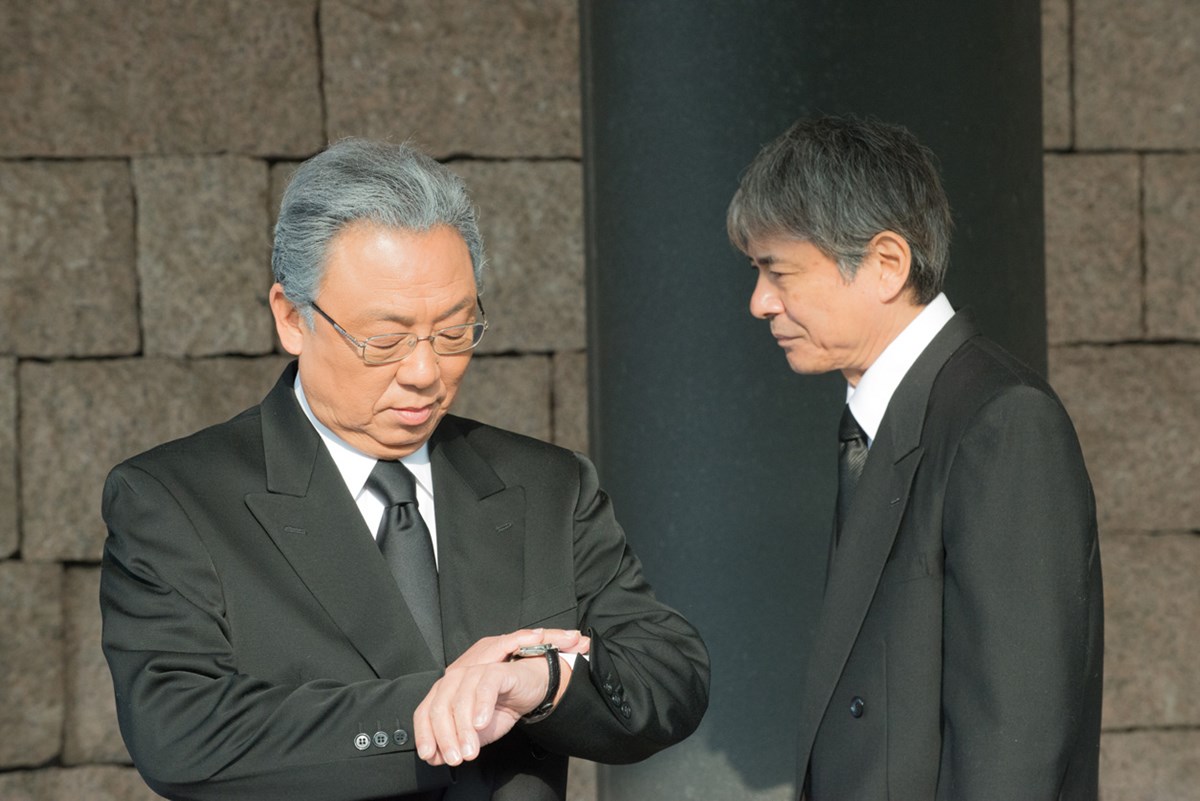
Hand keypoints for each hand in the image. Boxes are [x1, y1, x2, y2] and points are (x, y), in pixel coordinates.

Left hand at [413, 628, 588, 765]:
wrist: (530, 690)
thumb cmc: (500, 707)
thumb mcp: (476, 733)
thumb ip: (456, 742)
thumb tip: (436, 757)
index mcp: (445, 692)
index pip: (425, 712)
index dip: (424, 735)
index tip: (430, 756)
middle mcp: (455, 679)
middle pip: (440, 708)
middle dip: (445, 737)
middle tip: (455, 758)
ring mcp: (475, 672)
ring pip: (461, 700)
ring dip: (464, 730)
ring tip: (470, 751)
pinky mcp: (496, 671)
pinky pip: (485, 688)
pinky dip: (482, 707)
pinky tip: (482, 724)